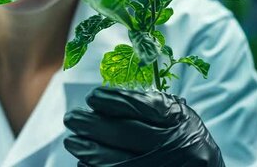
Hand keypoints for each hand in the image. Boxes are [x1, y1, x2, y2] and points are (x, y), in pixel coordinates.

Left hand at [63, 86, 224, 166]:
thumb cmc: (185, 138)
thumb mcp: (177, 116)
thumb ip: (148, 106)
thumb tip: (101, 101)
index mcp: (180, 120)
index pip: (142, 106)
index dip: (114, 101)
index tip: (92, 97)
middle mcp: (177, 145)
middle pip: (126, 133)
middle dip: (92, 125)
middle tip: (71, 118)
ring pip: (117, 161)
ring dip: (88, 150)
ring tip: (72, 142)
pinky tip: (85, 162)